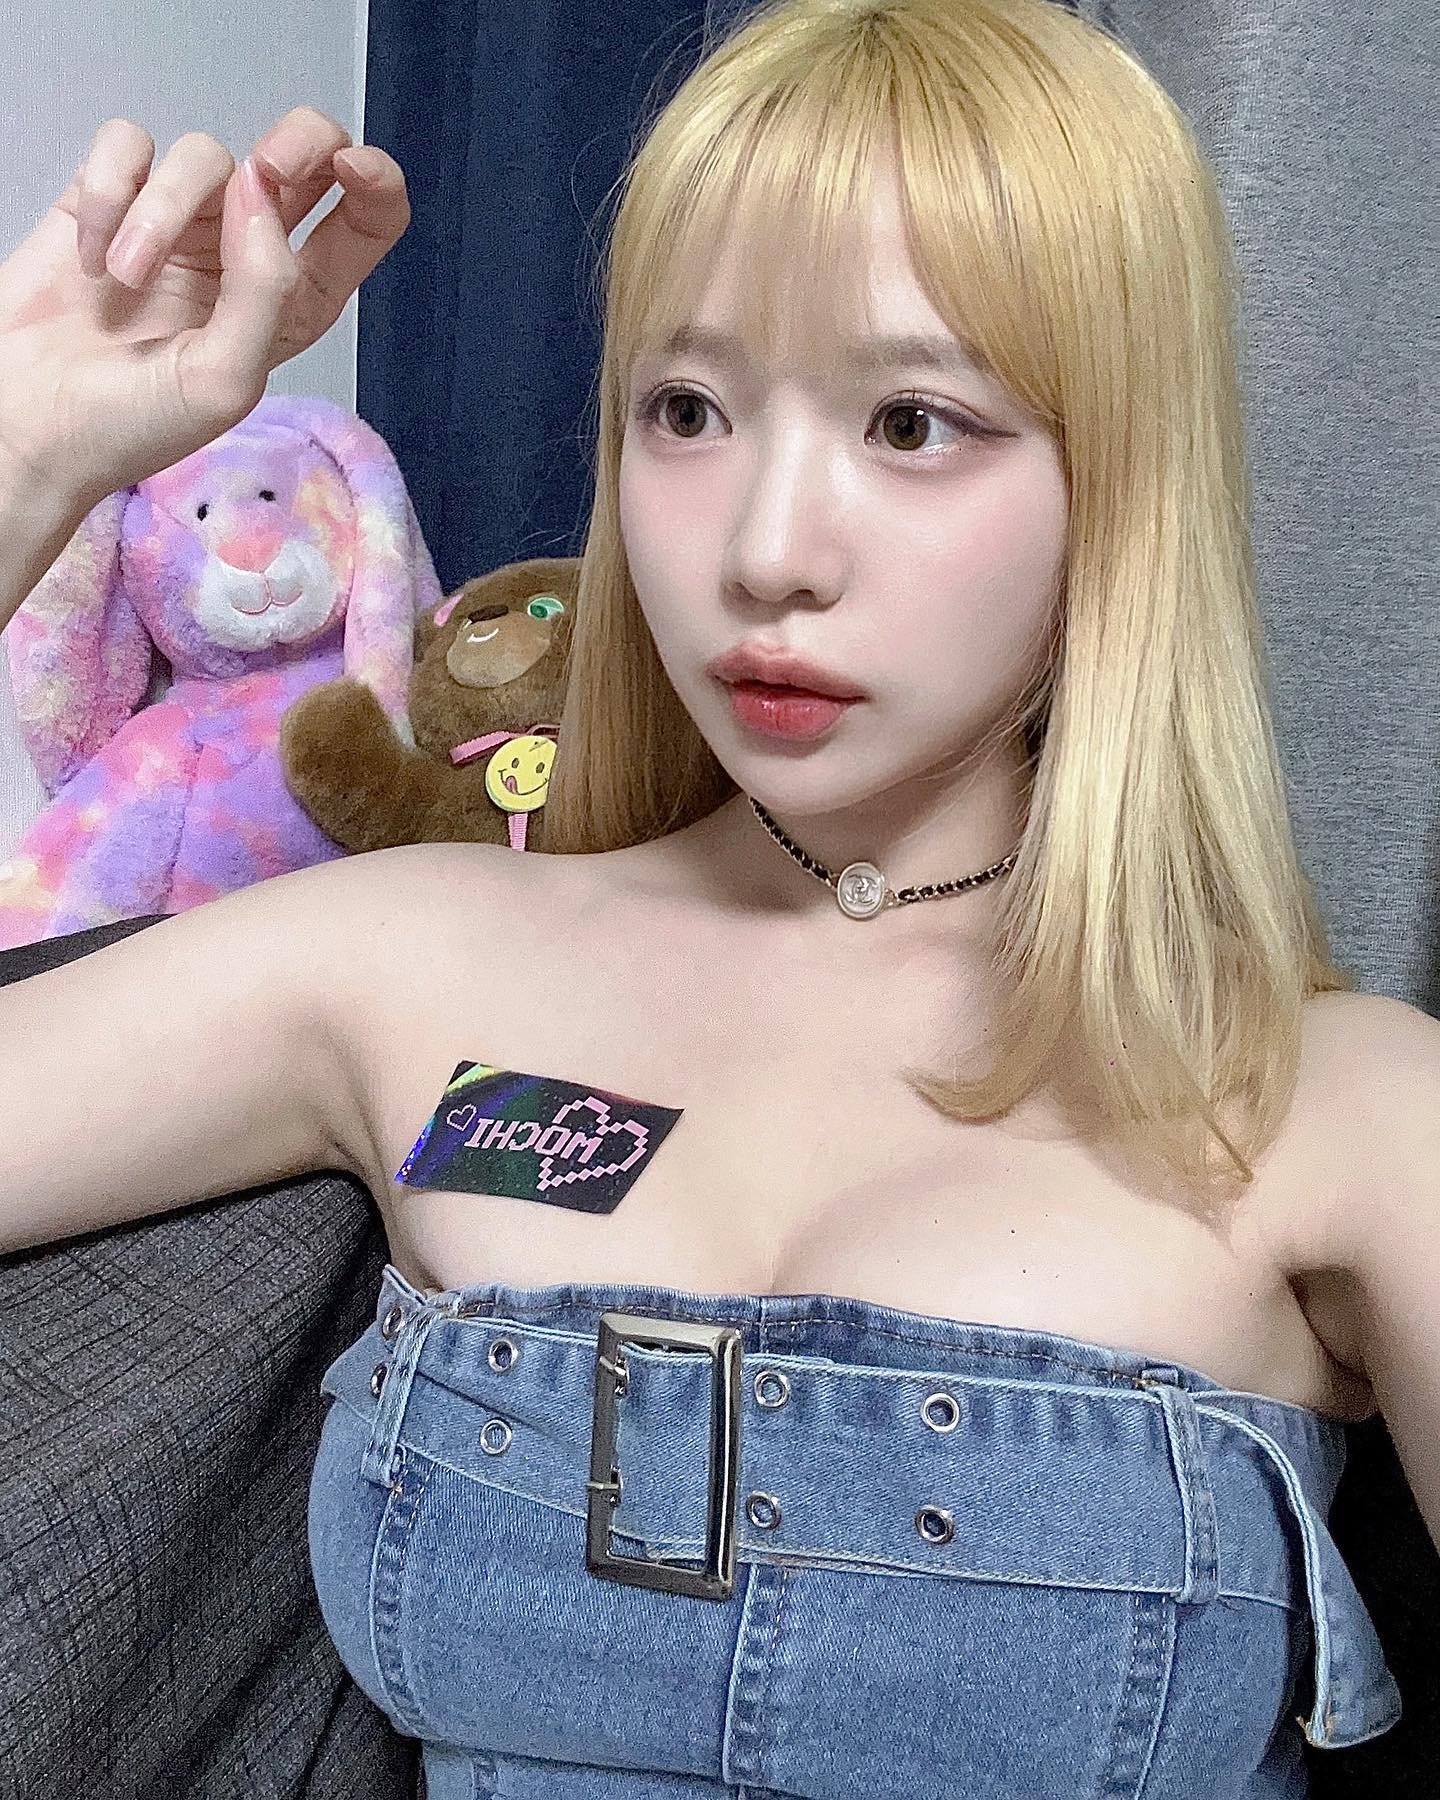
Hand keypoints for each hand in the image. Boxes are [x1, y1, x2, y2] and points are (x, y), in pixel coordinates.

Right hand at [0, 105, 409, 516]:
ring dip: (161, 212)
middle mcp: (246, 256)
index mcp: (294, 303)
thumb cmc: (130, 426)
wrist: (32, 427)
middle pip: (302, 156)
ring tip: (128, 281)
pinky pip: (127, 146)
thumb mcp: (224, 380)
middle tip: (265, 172)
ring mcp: (181, 225)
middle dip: (299, 142)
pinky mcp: (113, 201)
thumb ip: (264, 289)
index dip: (375, 180)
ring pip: (206, 155)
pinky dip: (109, 193)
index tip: (352, 169)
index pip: (364, 223)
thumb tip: (260, 196)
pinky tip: (95, 257)